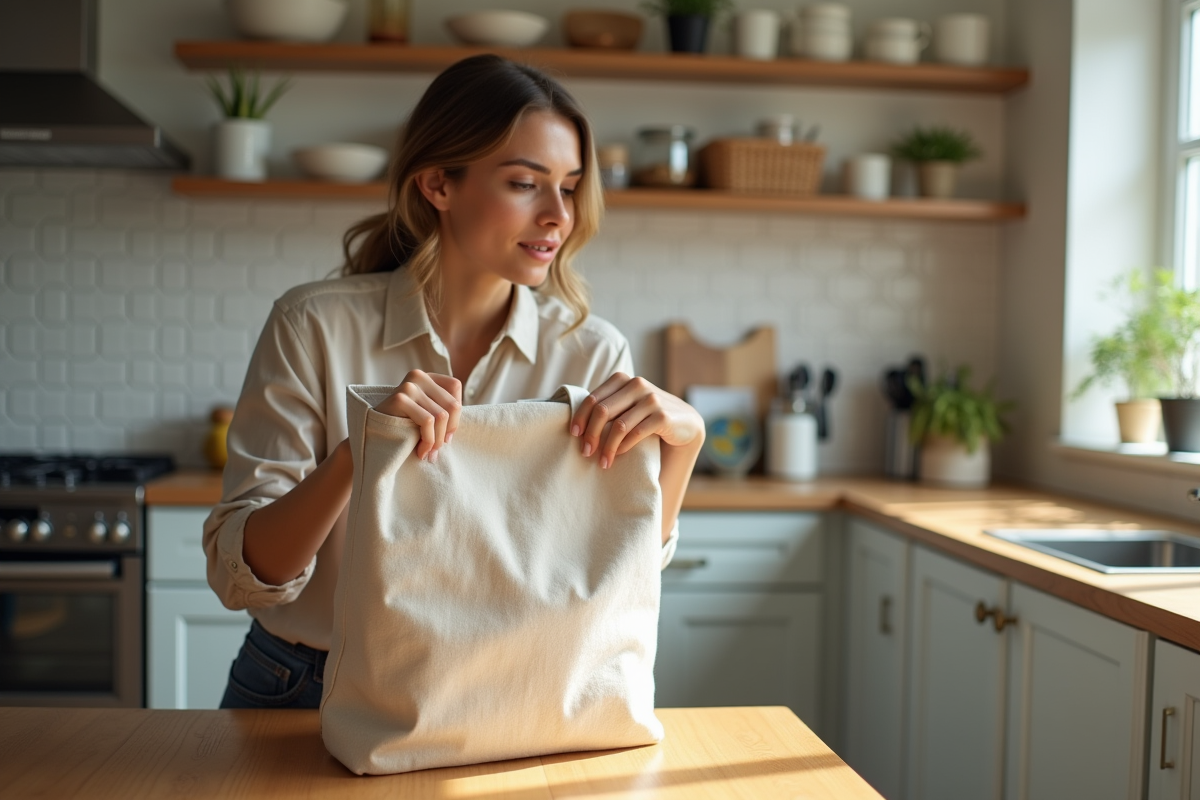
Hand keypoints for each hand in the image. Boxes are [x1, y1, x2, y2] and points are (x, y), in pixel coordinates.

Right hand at [372, 370, 461, 462]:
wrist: (371, 436)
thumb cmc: (403, 428)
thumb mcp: (426, 415)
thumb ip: (444, 413)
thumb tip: (462, 425)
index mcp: (428, 377)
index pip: (456, 388)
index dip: (456, 415)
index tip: (447, 436)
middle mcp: (419, 376)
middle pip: (452, 405)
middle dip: (447, 432)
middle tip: (438, 450)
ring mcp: (409, 385)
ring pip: (441, 416)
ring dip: (437, 441)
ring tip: (429, 453)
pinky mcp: (400, 398)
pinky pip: (427, 421)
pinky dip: (428, 441)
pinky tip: (421, 451)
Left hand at [570, 373, 704, 468]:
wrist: (684, 424)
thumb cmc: (647, 416)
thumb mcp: (626, 406)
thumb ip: (607, 406)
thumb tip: (575, 424)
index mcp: (623, 379)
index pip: (593, 398)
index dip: (580, 417)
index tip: (574, 435)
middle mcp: (637, 384)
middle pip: (602, 411)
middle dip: (590, 434)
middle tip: (585, 452)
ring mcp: (651, 399)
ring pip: (618, 425)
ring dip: (607, 447)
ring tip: (602, 462)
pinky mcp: (663, 416)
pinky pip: (635, 433)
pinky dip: (623, 447)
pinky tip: (618, 456)